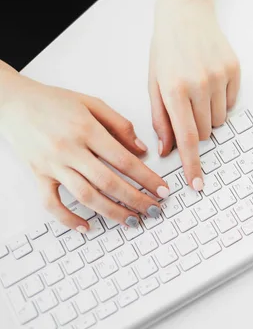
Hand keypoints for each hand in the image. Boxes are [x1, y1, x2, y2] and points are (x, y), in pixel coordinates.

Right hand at [0, 68, 169, 232]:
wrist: (14, 102)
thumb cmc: (55, 101)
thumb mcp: (93, 103)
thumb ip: (120, 125)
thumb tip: (141, 151)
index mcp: (87, 130)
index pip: (124, 160)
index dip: (147, 178)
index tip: (162, 190)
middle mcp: (70, 150)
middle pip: (109, 182)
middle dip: (136, 199)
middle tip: (154, 210)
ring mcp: (52, 165)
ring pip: (86, 195)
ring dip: (111, 212)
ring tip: (131, 220)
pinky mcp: (38, 175)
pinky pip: (52, 203)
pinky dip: (68, 218)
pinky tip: (86, 227)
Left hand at [149, 0, 239, 191]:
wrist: (186, 14)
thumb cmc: (166, 49)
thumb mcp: (154, 83)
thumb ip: (160, 119)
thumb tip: (168, 150)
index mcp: (174, 89)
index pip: (186, 138)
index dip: (192, 165)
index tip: (197, 184)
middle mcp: (199, 84)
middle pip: (204, 132)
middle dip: (194, 129)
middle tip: (186, 107)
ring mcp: (220, 77)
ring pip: (219, 121)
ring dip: (208, 115)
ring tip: (198, 90)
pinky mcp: (235, 71)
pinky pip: (231, 104)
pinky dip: (221, 100)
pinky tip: (210, 81)